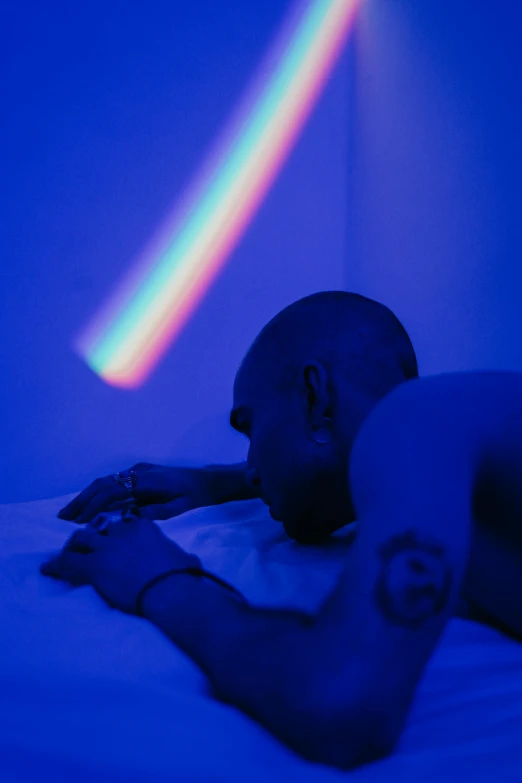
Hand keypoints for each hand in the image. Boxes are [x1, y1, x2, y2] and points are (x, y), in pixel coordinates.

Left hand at [41, 510, 199, 613]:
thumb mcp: (185, 558)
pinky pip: (67, 562)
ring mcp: (106, 547)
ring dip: (73, 546)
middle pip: (100, 527)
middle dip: (92, 535)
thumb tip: (190, 561)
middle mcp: (123, 532)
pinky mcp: (93, 565)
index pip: (124, 522)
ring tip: (66, 554)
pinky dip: (56, 565)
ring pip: (80, 538)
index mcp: (144, 527)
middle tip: (84, 544)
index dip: (117, 532)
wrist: (170, 590)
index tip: (114, 539)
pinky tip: (48, 568)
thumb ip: (180, 555)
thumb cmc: (182, 577)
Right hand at [58, 463, 219, 523]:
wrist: (209, 480)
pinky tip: (89, 507)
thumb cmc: (196, 495)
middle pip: (103, 483)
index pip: (112, 490)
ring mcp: (138, 471)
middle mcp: (139, 472)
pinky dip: (98, 494)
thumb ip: (159, 512)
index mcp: (147, 480)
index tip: (79, 520)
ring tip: (70, 513)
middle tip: (63, 517)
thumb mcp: (181, 507)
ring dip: (87, 496)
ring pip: (106, 482)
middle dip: (81, 500)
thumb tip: (134, 518)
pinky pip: (114, 483)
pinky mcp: (140, 474)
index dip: (93, 504)